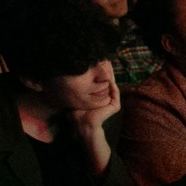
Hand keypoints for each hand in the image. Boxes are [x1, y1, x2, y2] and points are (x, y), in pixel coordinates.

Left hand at [71, 62, 120, 176]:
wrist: (83, 124)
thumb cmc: (78, 113)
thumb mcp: (78, 98)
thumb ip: (79, 90)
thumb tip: (69, 79)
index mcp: (101, 97)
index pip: (102, 82)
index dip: (101, 73)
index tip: (98, 64)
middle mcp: (108, 98)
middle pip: (108, 81)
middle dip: (107, 72)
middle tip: (105, 62)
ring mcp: (113, 101)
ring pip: (112, 85)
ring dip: (111, 75)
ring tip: (107, 67)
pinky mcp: (115, 105)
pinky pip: (115, 92)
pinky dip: (112, 84)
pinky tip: (108, 77)